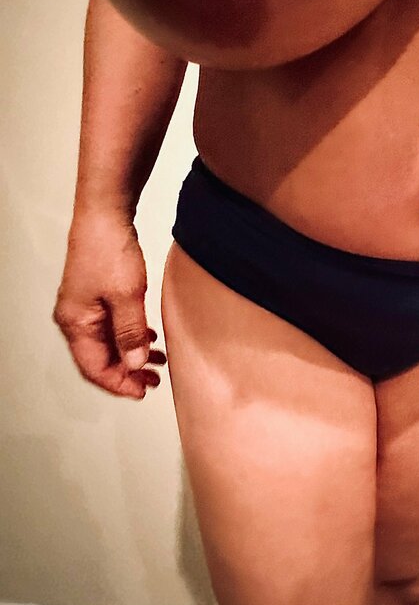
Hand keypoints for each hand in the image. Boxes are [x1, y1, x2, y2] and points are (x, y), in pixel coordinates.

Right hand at [52, 208, 166, 398]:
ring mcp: (85, 306)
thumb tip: (134, 364)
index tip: (142, 390)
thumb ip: (131, 333)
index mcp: (75, 322)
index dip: (118, 383)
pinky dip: (130, 336)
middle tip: (153, 381)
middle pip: (99, 358)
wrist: (105, 213)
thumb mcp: (127, 296)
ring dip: (131, 354)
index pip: (94, 368)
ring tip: (157, 362)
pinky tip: (149, 337)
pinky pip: (112, 325)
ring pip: (108, 342)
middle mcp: (75, 317)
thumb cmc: (108, 248)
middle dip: (126, 372)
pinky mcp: (97, 294)